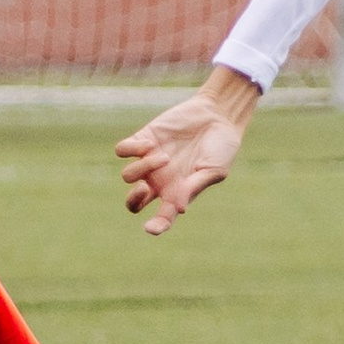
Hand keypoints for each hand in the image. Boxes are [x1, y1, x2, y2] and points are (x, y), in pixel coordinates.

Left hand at [116, 67, 261, 236]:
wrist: (217, 115)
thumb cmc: (221, 146)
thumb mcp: (214, 170)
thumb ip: (195, 187)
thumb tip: (177, 209)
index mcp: (177, 193)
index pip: (161, 218)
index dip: (154, 227)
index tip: (151, 228)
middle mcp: (160, 180)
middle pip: (133, 202)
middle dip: (133, 200)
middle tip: (144, 188)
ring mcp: (149, 160)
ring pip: (127, 176)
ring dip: (143, 169)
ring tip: (165, 157)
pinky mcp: (143, 139)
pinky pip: (122, 150)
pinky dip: (132, 149)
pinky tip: (151, 144)